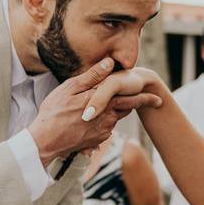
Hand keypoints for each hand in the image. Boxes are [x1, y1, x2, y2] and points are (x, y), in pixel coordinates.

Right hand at [28, 58, 161, 166]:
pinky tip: (97, 119)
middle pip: (128, 108)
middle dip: (142, 104)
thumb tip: (110, 63)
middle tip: (157, 102)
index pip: (130, 97)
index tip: (158, 95)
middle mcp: (107, 117)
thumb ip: (92, 76)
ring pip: (117, 118)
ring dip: (121, 111)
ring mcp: (103, 131)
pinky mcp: (97, 141)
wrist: (45, 141)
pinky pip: (107, 128)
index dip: (144, 95)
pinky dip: (106, 121)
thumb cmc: (54, 112)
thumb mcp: (70, 88)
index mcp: (104, 101)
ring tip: (121, 105)